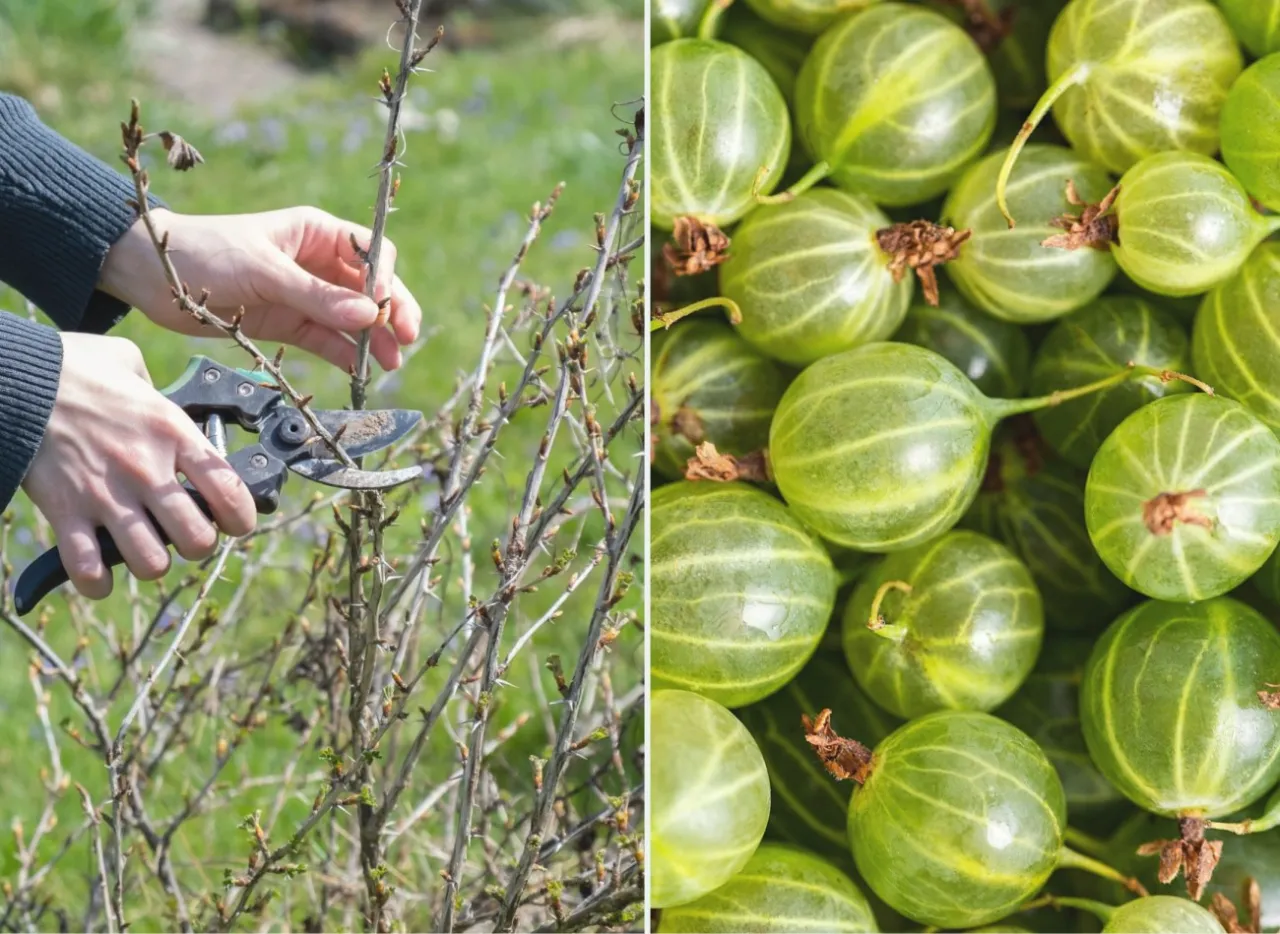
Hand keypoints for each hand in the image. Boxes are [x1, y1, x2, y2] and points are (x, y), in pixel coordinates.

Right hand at [20, 333, 256, 598]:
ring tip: (144, 548)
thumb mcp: (134, 367)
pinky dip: (97, 582)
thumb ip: (162, 392)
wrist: (16, 377)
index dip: (241, 518)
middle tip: (183, 533)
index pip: (230, 492)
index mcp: (172, 433)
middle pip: (196, 540)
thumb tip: (174, 404)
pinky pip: (88, 570)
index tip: (234, 522)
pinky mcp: (64, 512)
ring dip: (151, 563)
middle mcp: (145, 469)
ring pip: (150, 563)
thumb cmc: (75, 369)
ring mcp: (105, 494)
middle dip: (196, 545)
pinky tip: (101, 571)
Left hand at [98, 208, 421, 370]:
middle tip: (406, 338)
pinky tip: (360, 370)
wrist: (151, 274)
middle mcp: (317, 263)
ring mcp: (305, 295)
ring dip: (373, 339)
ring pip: (353, 318)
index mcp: (316, 233)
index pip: (371, 252)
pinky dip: (345, 354)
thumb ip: (317, 296)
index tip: (385, 305)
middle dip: (392, 312)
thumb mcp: (264, 270)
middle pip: (371, 289)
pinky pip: (327, 340)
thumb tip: (369, 315)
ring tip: (390, 363)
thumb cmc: (206, 252)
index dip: (385, 278)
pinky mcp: (288, 324)